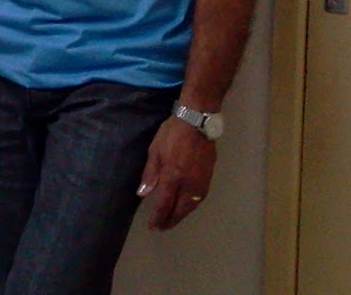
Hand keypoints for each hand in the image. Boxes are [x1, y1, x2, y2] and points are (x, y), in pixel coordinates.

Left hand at [136, 116, 216, 230]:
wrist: (197, 122)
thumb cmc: (172, 133)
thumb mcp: (155, 150)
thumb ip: (150, 174)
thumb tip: (142, 194)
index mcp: (173, 177)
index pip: (164, 204)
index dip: (158, 217)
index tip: (153, 226)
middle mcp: (188, 184)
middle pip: (180, 209)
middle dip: (171, 220)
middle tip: (162, 227)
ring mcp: (201, 181)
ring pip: (191, 206)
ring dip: (181, 215)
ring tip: (173, 219)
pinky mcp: (208, 177)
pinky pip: (199, 198)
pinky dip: (191, 206)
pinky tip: (186, 206)